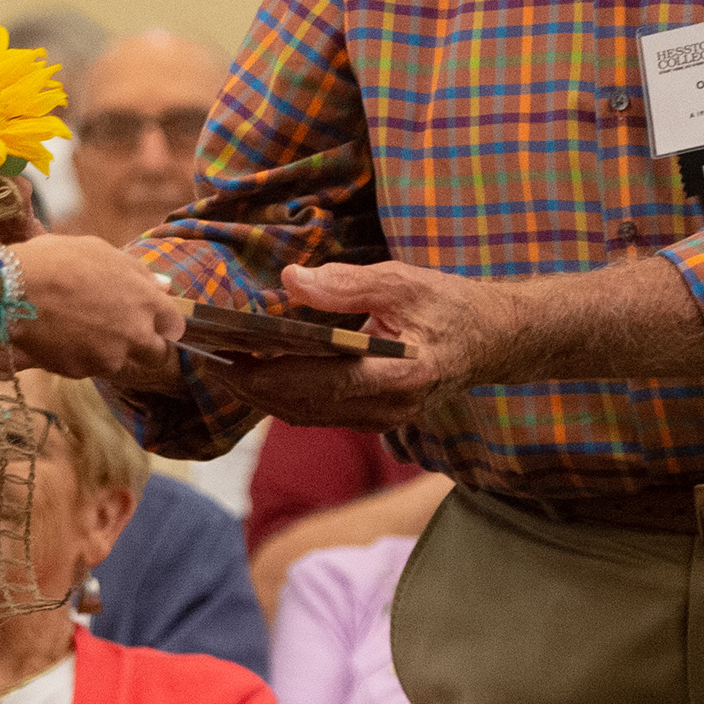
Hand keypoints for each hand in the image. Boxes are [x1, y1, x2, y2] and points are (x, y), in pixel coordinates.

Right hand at [8, 233, 183, 379]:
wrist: (14, 289)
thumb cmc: (58, 260)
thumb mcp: (102, 252)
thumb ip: (139, 273)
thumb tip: (164, 285)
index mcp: (145, 301)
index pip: (174, 325)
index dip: (162, 323)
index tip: (150, 320)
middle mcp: (134, 334)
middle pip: (155, 355)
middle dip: (142, 346)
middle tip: (117, 331)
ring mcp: (108, 357)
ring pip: (118, 362)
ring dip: (106, 351)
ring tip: (77, 327)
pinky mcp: (81, 372)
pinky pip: (87, 367)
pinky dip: (78, 357)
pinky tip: (59, 336)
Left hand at [194, 260, 517, 431]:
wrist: (495, 340)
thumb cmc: (451, 306)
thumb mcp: (402, 282)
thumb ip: (345, 285)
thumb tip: (289, 281)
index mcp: (394, 377)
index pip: (312, 383)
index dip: (262, 373)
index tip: (223, 355)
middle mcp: (386, 410)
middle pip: (300, 406)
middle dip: (251, 385)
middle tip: (208, 360)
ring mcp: (381, 422)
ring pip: (306, 415)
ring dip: (264, 393)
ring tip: (223, 364)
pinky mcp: (376, 419)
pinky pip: (321, 413)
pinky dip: (287, 395)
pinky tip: (261, 372)